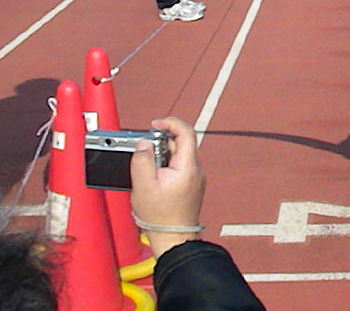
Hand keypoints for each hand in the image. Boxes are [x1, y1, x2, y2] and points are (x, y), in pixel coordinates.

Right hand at [130, 116, 204, 257]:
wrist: (174, 238)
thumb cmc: (160, 216)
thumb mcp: (143, 186)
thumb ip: (142, 160)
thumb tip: (144, 143)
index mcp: (188, 166)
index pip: (186, 132)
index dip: (170, 123)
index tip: (155, 124)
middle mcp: (196, 169)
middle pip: (181, 143)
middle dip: (161, 140)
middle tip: (144, 148)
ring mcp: (195, 177)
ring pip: (179, 155)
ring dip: (162, 153)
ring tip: (146, 166)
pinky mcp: (191, 184)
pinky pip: (178, 166)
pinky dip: (165, 164)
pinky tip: (152, 176)